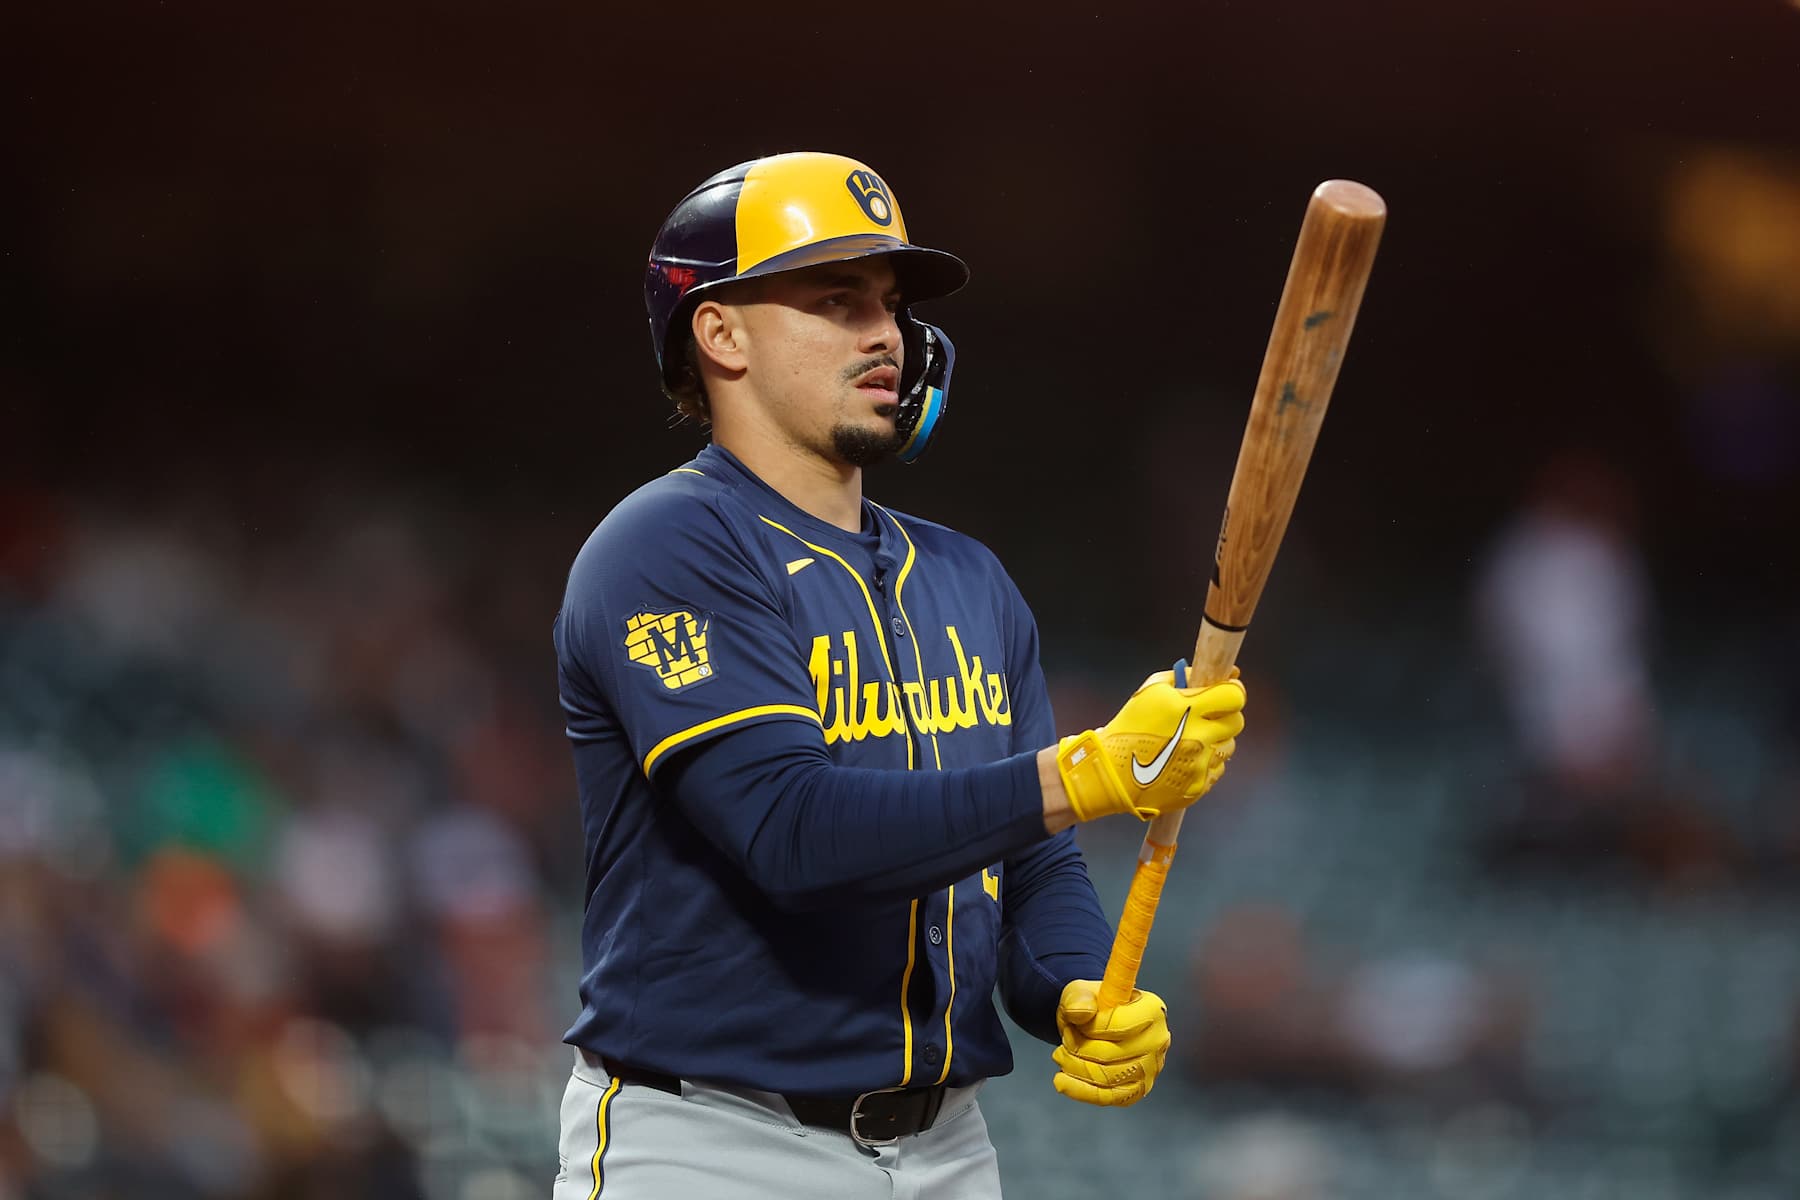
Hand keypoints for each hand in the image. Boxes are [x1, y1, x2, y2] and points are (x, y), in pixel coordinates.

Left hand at [1051, 979, 1169, 1106]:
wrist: (1093, 1024)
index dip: (1088, 1029)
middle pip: (1111, 1055)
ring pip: (1107, 1078)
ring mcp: (1151, 1068)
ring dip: (1075, 1068)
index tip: (1072, 1025)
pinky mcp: (1140, 1089)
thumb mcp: (1080, 992)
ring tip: (1062, 1055)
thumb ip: (1078, 999)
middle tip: (1064, 1040)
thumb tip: (1081, 1012)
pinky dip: (1081, 1091)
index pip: (1118, 1026)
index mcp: (1152, 1009)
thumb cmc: (1091, 1005)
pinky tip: (1062, 1082)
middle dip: (1078, 1049)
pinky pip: (1109, 1097)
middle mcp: (1158, 1040)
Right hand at [1055, 662, 1244, 821]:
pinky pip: (1217, 768)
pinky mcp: (1199, 786)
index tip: (1225, 693)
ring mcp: (1201, 764)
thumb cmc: (1129, 726)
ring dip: (1216, 741)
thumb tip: (1225, 673)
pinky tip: (1185, 759)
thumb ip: (1186, 676)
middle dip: (1225, 716)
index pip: (1234, 696)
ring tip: (1191, 740)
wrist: (1111, 772)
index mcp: (1187, 709)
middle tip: (1207, 717)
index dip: (1232, 692)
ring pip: (1229, 746)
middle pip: (1237, 722)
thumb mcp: (1151, 690)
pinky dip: (1206, 762)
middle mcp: (1198, 738)